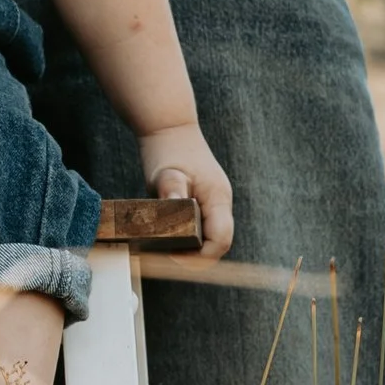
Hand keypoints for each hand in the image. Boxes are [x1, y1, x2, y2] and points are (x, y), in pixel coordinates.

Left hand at [138, 118, 234, 259]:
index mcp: (218, 198)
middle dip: (195, 254)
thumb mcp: (166, 172)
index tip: (175, 256)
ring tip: (164, 246)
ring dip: (190, 246)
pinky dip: (186, 235)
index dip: (202, 256)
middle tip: (166, 255)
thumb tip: (175, 206)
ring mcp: (213, 203)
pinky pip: (200, 227)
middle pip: (217, 243)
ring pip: (209, 236)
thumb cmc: (168, 149)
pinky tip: (166, 235)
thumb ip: (172, 190)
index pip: (221, 240)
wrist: (170, 128)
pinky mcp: (203, 203)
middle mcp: (221, 203)